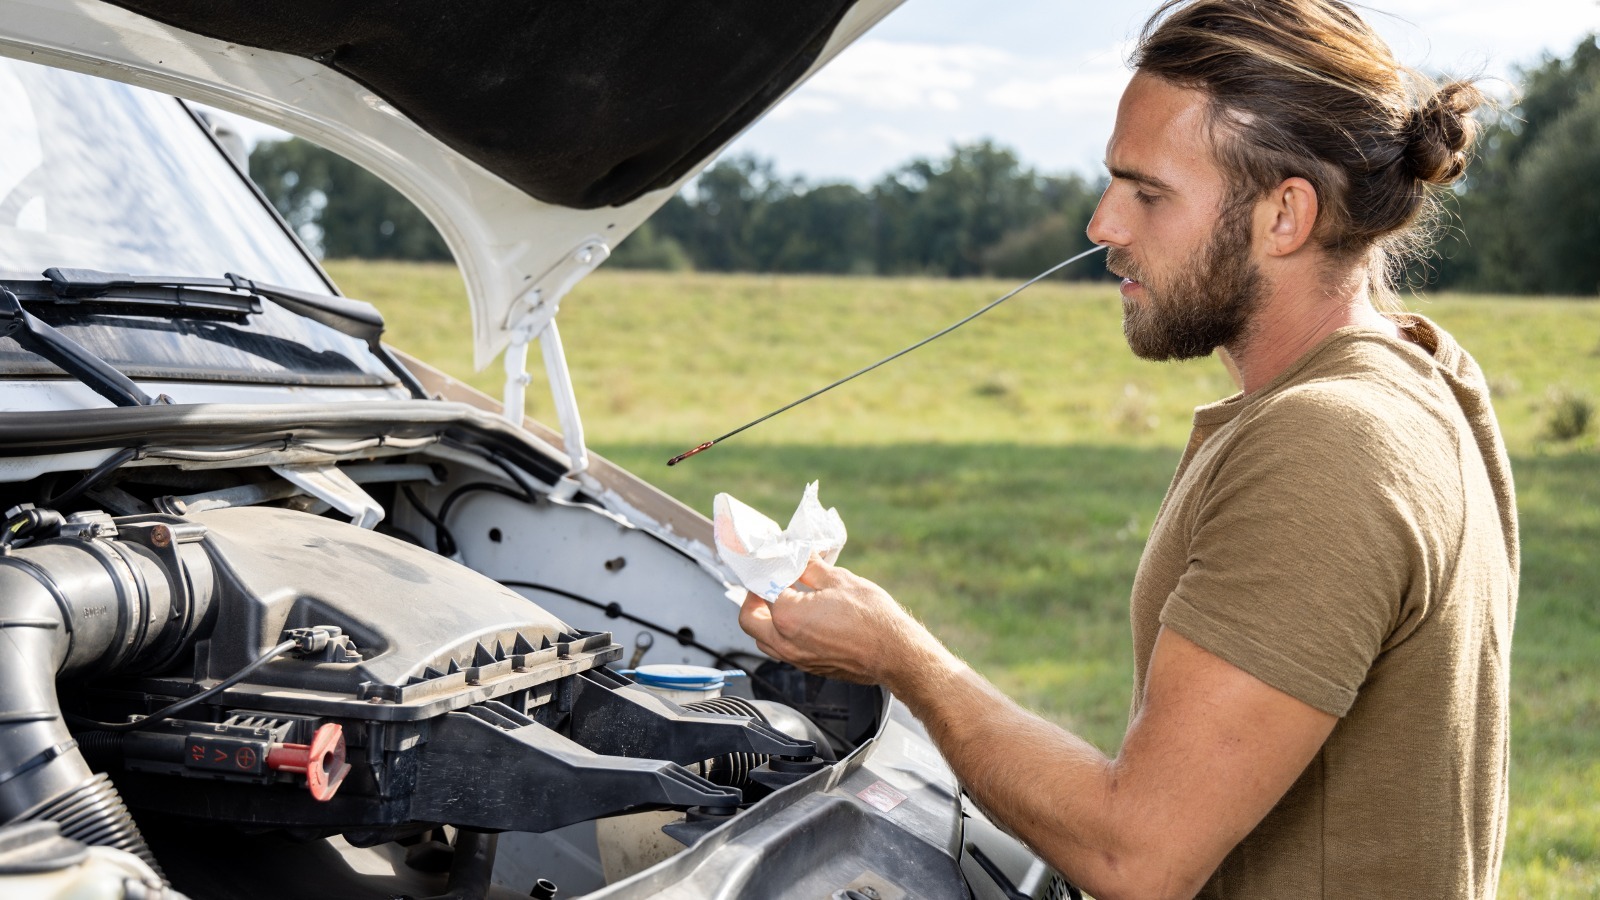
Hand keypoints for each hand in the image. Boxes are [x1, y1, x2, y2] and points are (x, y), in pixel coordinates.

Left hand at [737, 555, 952, 688]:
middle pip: (749, 620)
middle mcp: (785, 642)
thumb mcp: (838, 580)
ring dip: (765, 620)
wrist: (895, 653)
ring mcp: (796, 659)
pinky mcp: (809, 667)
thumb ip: (810, 567)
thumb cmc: (872, 619)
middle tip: (767, 584)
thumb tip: (798, 556)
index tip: (774, 563)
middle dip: (753, 599)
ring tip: (781, 601)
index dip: (768, 572)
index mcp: (787, 616)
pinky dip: (781, 634)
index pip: (763, 588)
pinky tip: (801, 619)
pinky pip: (782, 650)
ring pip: (763, 639)